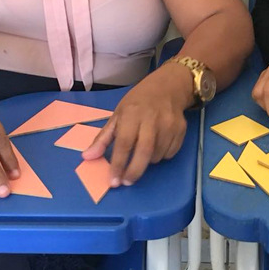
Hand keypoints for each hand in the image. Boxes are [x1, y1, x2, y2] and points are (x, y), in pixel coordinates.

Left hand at [82, 64, 192, 186]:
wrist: (167, 87)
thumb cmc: (138, 102)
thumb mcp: (117, 115)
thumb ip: (103, 138)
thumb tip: (87, 157)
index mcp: (132, 114)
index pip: (124, 143)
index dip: (118, 164)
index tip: (113, 181)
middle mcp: (152, 119)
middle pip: (144, 152)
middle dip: (134, 172)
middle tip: (126, 182)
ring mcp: (169, 124)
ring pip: (157, 156)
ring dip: (147, 162)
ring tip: (141, 153)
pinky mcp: (181, 130)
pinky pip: (170, 153)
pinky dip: (161, 156)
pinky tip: (156, 146)